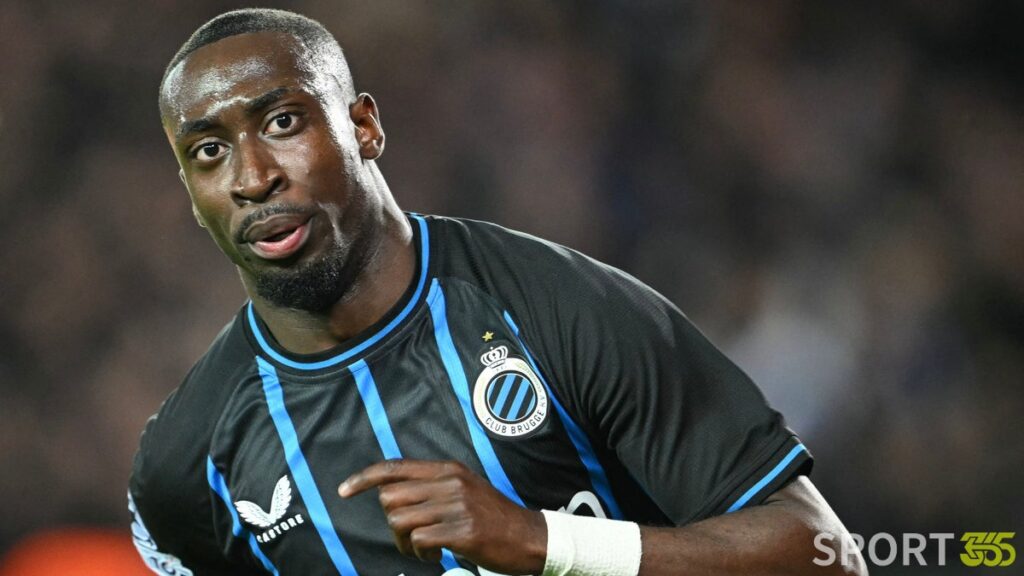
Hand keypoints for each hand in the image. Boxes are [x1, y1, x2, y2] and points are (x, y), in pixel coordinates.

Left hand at [339, 459, 546, 573]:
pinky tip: (437, 555)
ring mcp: (456, 506)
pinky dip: (421, 553)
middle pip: (391, 498)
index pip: (394, 467)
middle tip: (411, 538)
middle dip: (392, 524)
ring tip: (425, 548)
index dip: (364, 478)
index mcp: (448, 470)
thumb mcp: (464, 489)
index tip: (344, 491)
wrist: (529, 537)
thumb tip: (392, 494)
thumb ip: (433, 486)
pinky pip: (418, 540)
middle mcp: (450, 483)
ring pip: (400, 522)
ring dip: (405, 543)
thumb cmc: (492, 517)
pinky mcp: (462, 530)